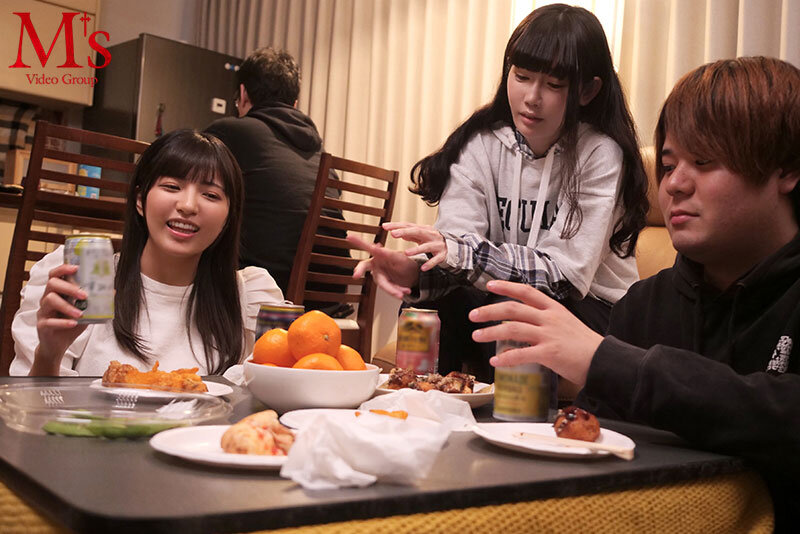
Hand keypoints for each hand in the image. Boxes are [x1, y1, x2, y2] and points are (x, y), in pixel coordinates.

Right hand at [32, 263, 87, 374]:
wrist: (59, 345)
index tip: (76, 267)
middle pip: (52, 284)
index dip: (63, 268)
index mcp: (57, 292)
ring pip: (50, 300)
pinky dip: (62, 322)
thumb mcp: (86, 312)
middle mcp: (47, 299)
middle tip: (84, 295)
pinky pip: (49, 321)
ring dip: (67, 306)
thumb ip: (96, 301)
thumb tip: (112, 290)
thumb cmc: (71, 324)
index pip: (55, 274)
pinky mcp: (42, 326)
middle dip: (69, 287)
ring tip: (81, 313)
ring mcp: (43, 312)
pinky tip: (73, 324)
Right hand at [347, 234, 420, 298]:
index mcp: (380, 254)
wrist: (413, 276)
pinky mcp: (384, 284)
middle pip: (363, 266)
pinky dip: (397, 291)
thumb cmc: (405, 263)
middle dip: (359, 270)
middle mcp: (376, 264)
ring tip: (403, 291)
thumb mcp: (400, 258)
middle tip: (355, 275)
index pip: (367, 247)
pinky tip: (405, 290)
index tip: (350, 237)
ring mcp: (378, 275)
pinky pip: (389, 289)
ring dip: (392, 289)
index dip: (358, 241)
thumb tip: (377, 248)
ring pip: (382, 284)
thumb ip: (389, 255)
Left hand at [383, 222, 446, 270]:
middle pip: (417, 232)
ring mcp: (437, 245)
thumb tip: (396, 231)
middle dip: (405, 232)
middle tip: (393, 234)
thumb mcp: (421, 235)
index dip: (397, 226)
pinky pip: (436, 260)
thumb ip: (409, 234)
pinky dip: (430, 264)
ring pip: (426, 247)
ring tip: (406, 253)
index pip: (408, 225)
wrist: (452, 246)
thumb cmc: (432, 240)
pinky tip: (423, 268)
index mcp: (423, 229)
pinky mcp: (442, 255)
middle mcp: (430, 235)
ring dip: (416, 249)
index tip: (385, 226)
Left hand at [468, 280, 602, 387]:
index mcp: (554, 309)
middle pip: (513, 309)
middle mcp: (549, 318)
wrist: (605, 361)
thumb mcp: (567, 325)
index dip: (507, 287)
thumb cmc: (587, 347)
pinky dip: (505, 358)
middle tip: (473, 315)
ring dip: (490, 332)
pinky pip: (521, 354)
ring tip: (477, 336)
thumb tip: (528, 326)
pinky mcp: (549, 353)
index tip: (490, 285)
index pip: (526, 292)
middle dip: (489, 311)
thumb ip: (547, 322)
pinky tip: (495, 361)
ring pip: (512, 328)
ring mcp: (549, 335)